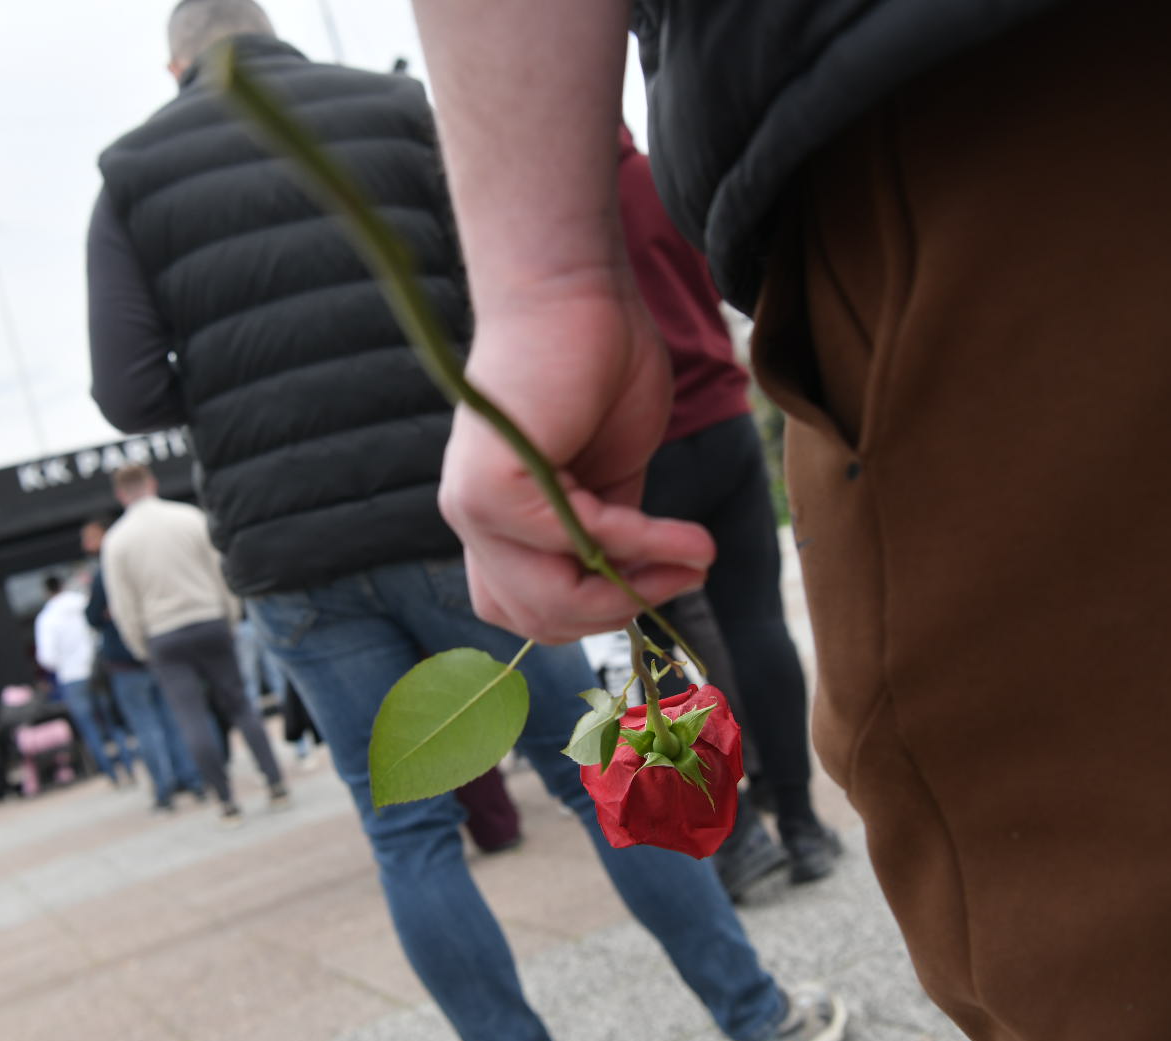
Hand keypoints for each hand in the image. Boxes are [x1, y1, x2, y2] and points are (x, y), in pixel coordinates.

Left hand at [439, 278, 715, 641]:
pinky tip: (687, 538)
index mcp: (499, 523)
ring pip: (549, 601)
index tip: (665, 580)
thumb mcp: (612, 476)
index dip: (597, 615)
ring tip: (696, 558)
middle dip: (620, 611)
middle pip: (539, 620)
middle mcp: (475, 521)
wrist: (574, 290)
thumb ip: (613, 538)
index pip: (529, 613)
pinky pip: (577, 541)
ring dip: (635, 587)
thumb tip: (651, 587)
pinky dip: (640, 543)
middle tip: (687, 576)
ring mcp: (474, 508)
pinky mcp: (491, 488)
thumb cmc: (595, 364)